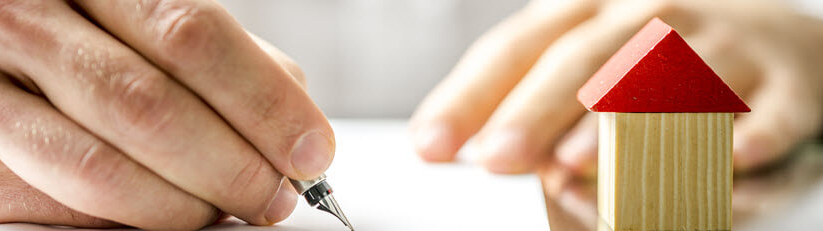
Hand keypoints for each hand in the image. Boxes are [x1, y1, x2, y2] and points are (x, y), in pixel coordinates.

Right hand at [0, 0, 333, 228]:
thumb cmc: (83, 31)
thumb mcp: (147, 18)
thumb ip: (222, 60)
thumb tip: (293, 128)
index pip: (189, 36)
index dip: (263, 102)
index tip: (310, 149)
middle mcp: (16, 17)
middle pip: (149, 107)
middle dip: (233, 166)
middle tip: (275, 194)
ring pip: (102, 169)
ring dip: (185, 204)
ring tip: (225, 208)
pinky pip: (57, 205)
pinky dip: (131, 221)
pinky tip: (166, 214)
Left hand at [410, 0, 822, 173]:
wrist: (780, 45)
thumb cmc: (665, 67)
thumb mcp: (599, 72)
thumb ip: (547, 111)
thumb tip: (501, 157)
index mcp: (592, 13)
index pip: (517, 48)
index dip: (470, 96)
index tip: (431, 146)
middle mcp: (651, 17)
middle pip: (582, 58)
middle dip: (532, 110)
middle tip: (495, 157)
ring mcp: (723, 43)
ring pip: (666, 78)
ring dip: (617, 123)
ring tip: (571, 164)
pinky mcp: (787, 83)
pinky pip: (763, 115)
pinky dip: (742, 138)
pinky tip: (725, 162)